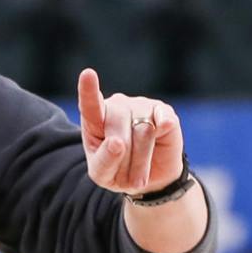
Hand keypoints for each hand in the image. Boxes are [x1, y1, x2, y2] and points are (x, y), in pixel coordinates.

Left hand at [77, 68, 184, 194]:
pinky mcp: (164, 111)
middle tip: (128, 178)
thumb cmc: (120, 171)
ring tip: (141, 171)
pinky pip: (163, 119)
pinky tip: (162, 131)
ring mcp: (141, 105)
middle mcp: (117, 106)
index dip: (89, 91)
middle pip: (118, 132)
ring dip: (141, 161)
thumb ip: (104, 160)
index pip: (90, 105)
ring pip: (142, 132)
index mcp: (95, 119)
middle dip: (124, 162)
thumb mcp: (104, 174)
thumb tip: (118, 143)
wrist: (152, 177)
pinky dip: (163, 127)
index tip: (87, 74)